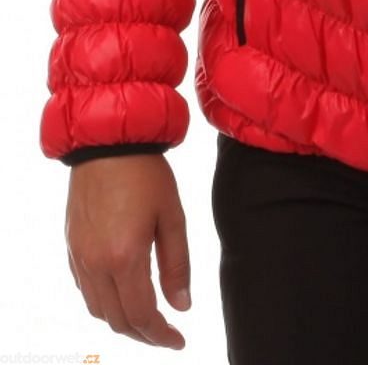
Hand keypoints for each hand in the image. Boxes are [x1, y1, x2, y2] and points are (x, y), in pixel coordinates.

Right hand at [65, 154, 190, 349]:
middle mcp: (96, 263)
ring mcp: (79, 256)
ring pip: (98, 309)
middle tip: (165, 333)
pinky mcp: (71, 245)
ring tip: (147, 315)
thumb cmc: (145, 172)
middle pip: (118, 320)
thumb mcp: (172, 216)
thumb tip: (181, 306)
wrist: (107, 141)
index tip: (178, 341)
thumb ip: (177, 265)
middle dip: (143, 334)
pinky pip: (84, 289)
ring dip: (122, 319)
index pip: (142, 316)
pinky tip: (122, 292)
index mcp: (124, 257)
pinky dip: (103, 301)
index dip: (161, 336)